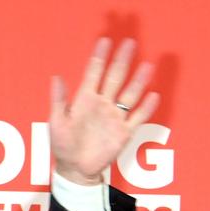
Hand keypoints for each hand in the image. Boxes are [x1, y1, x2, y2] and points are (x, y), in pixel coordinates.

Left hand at [50, 37, 158, 185]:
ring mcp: (114, 118)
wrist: (75, 169)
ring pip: (129, 95)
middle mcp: (102, 105)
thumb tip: (56, 77)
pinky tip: (153, 95)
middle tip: (130, 43)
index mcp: (85, 100)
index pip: (94, 73)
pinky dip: (146, 108)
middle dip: (122, 61)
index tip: (105, 41)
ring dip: (138, 81)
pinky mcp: (124, 133)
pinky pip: (138, 118)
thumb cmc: (62, 145)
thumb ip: (59, 100)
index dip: (99, 57)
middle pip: (115, 78)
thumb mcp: (56, 122)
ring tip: (148, 65)